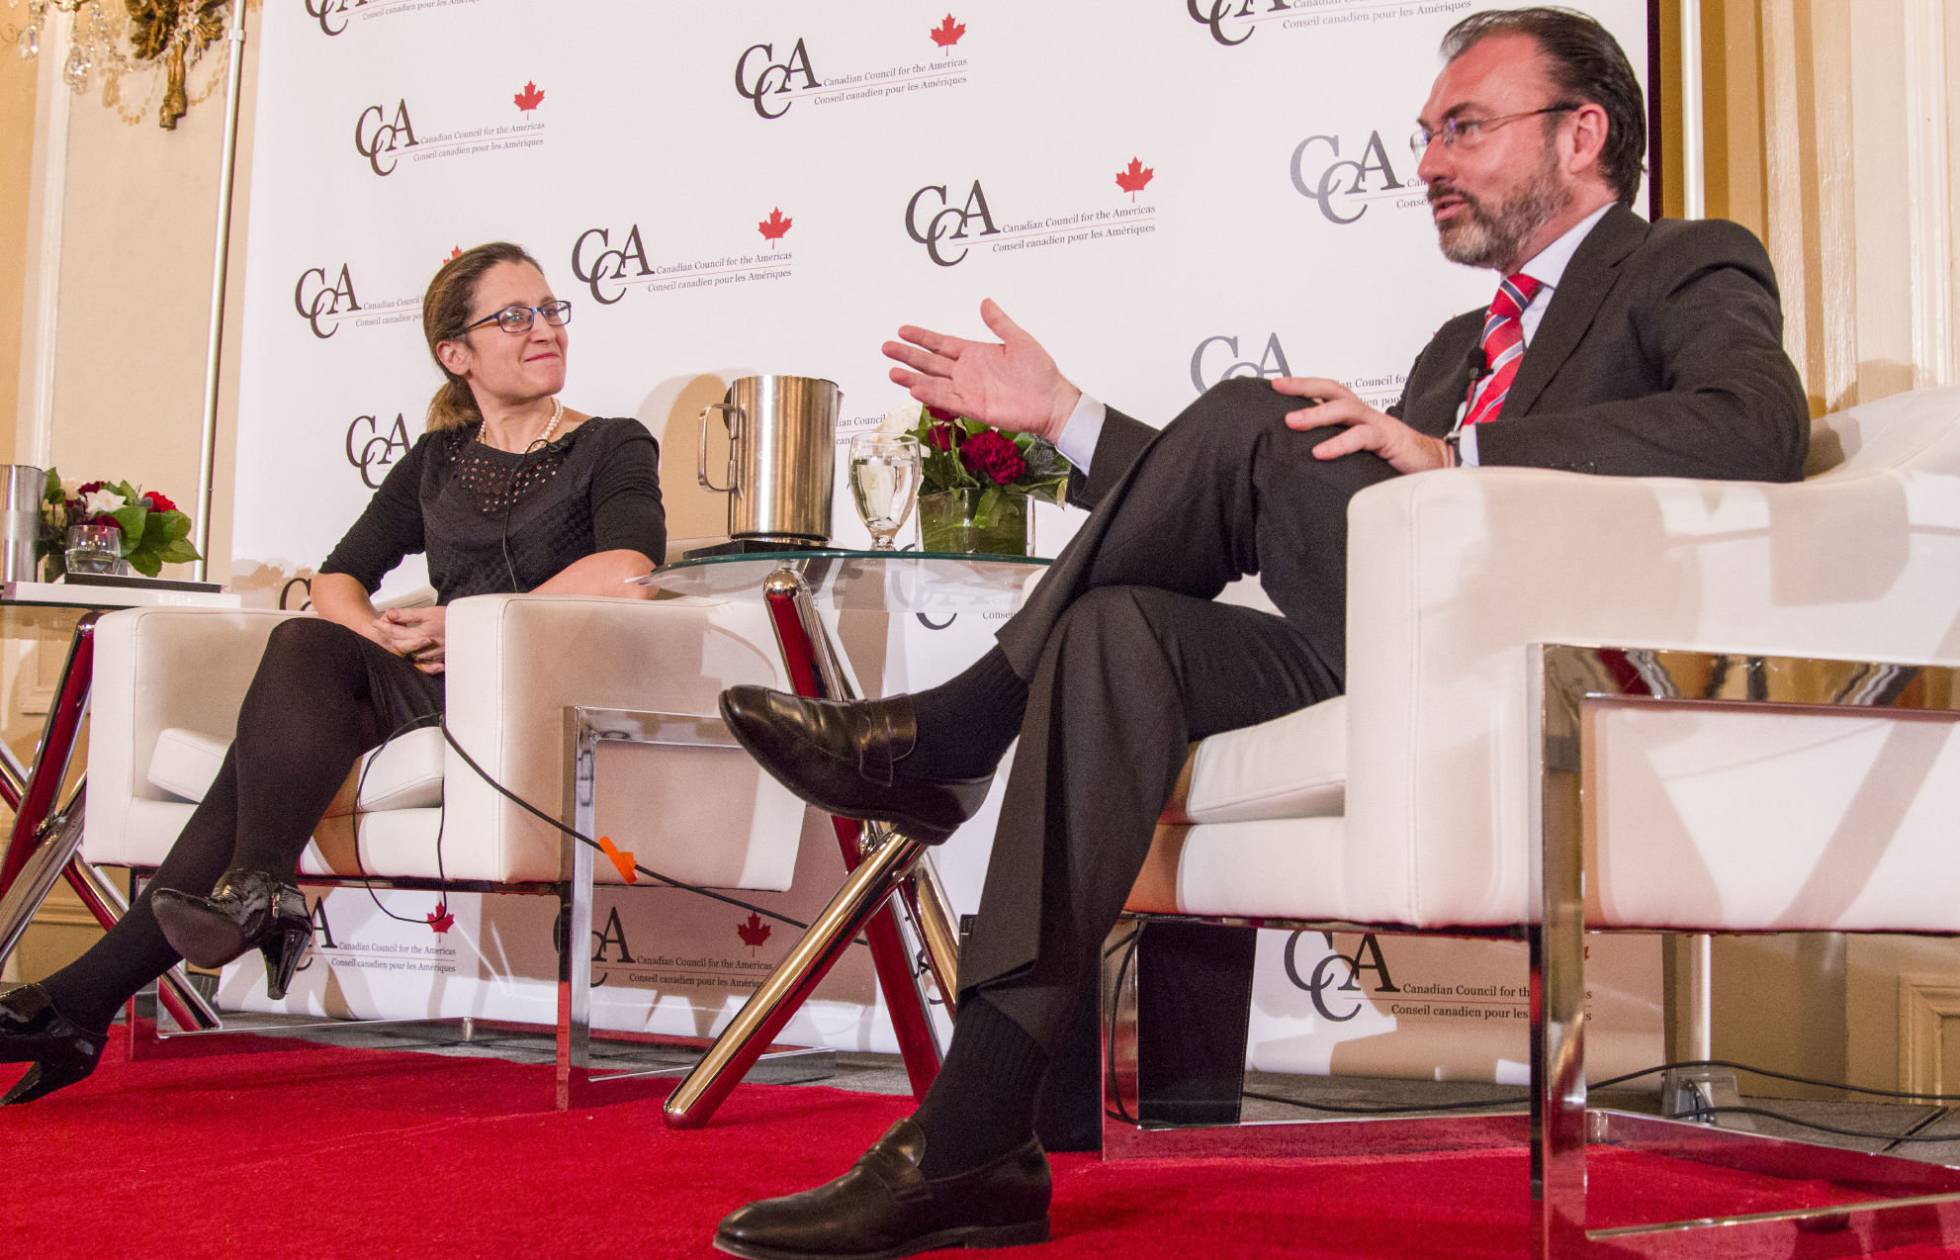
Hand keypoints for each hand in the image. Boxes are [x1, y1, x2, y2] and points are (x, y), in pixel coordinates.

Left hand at [371, 606, 447, 674]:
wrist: (475, 628)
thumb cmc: (454, 618)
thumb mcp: (429, 612)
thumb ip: (408, 614)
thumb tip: (390, 614)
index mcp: (420, 635)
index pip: (396, 632)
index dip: (384, 627)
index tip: (374, 623)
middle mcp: (425, 648)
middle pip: (401, 646)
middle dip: (390, 638)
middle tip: (380, 631)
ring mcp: (433, 654)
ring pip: (411, 655)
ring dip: (402, 649)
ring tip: (394, 642)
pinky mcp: (440, 658)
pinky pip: (425, 661)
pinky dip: (418, 657)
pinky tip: (415, 653)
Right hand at [882, 299, 1080, 443]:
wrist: (1051, 400)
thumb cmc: (1039, 372)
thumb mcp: (1019, 339)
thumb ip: (999, 323)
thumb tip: (985, 302)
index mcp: (975, 353)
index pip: (941, 344)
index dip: (922, 337)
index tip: (903, 330)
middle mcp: (967, 372)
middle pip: (930, 362)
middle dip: (908, 355)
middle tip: (886, 348)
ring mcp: (969, 390)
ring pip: (934, 383)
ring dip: (913, 378)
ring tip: (892, 372)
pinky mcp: (974, 408)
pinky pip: (948, 401)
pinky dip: (931, 396)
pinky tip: (915, 390)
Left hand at [1272, 377, 1451, 473]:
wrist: (1431, 465)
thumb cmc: (1391, 458)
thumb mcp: (1356, 451)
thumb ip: (1334, 446)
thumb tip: (1298, 455)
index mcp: (1355, 414)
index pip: (1326, 392)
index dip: (1302, 385)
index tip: (1275, 384)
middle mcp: (1364, 413)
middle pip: (1332, 390)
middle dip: (1304, 386)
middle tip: (1279, 388)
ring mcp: (1376, 424)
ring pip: (1345, 410)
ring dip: (1317, 414)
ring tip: (1292, 422)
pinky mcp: (1387, 439)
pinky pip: (1361, 437)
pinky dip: (1339, 443)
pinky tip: (1320, 452)